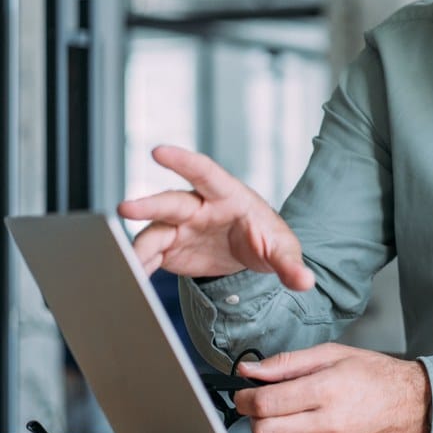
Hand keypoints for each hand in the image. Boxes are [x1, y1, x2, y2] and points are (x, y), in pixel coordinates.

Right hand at [117, 145, 313, 289]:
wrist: (253, 255)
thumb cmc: (267, 239)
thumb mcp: (283, 250)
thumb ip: (290, 265)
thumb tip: (306, 280)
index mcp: (227, 196)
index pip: (205, 173)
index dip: (183, 161)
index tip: (159, 151)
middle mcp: (198, 208)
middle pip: (170, 202)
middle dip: (148, 205)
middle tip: (126, 208)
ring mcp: (180, 228)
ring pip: (153, 234)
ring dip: (138, 248)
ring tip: (127, 264)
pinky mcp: (170, 250)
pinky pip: (149, 257)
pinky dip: (138, 267)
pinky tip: (129, 280)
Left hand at [233, 343, 430, 432]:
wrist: (415, 404)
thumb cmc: (378, 376)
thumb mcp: (334, 355)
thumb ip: (289, 362)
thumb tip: (252, 370)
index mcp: (327, 390)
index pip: (265, 403)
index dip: (244, 397)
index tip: (244, 392)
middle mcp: (329, 423)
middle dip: (254, 418)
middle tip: (262, 404)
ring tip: (286, 415)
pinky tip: (304, 428)